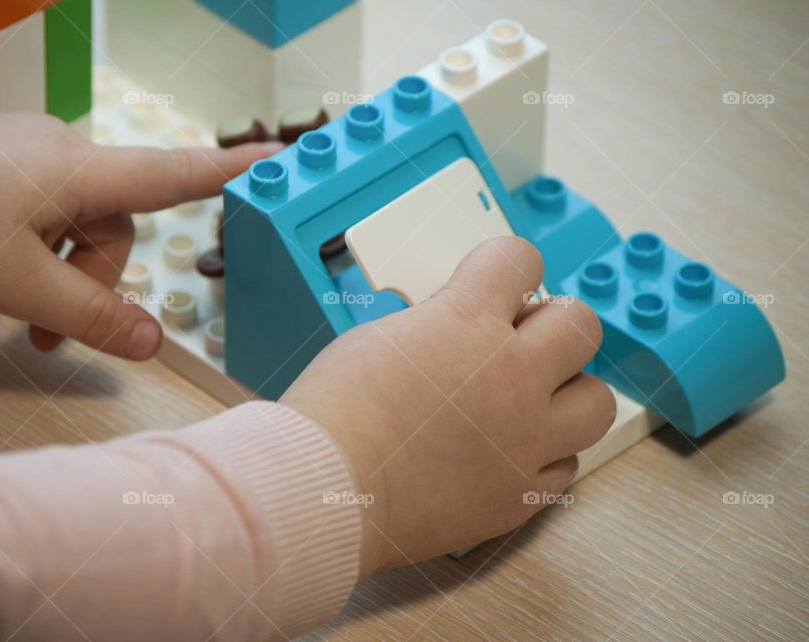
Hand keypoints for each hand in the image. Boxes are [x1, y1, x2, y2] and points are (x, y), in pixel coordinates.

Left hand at [0, 113, 279, 358]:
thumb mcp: (16, 285)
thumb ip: (90, 316)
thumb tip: (152, 343)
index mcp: (76, 171)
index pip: (171, 172)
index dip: (228, 171)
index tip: (277, 160)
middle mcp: (60, 151)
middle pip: (113, 224)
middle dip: (91, 282)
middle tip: (50, 333)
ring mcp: (27, 154)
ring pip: (75, 223)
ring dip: (59, 275)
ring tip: (21, 319)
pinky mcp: (0, 162)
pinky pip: (43, 210)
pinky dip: (37, 251)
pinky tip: (0, 275)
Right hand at [281, 237, 614, 577]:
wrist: (320, 491)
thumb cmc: (333, 415)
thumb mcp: (380, 336)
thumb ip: (438, 324)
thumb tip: (465, 328)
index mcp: (465, 322)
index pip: (520, 259)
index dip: (508, 265)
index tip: (501, 279)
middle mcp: (509, 377)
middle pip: (580, 325)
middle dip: (552, 325)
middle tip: (522, 340)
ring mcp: (522, 441)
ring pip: (595, 402)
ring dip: (566, 393)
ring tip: (529, 401)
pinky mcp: (517, 496)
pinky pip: (564, 468)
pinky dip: (542, 455)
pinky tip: (508, 452)